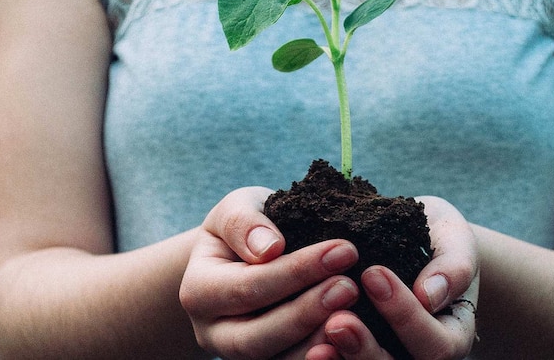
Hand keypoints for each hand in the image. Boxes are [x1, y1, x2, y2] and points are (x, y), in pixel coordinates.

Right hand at [179, 186, 360, 358]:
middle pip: (257, 337)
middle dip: (307, 312)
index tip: (343, 249)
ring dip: (317, 342)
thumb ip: (244, 222)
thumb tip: (269, 247)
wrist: (245, 255)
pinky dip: (321, 356)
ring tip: (354, 314)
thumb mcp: (237, 209)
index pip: (248, 287)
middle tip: (350, 287)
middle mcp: (213, 333)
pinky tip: (353, 340)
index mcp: (198, 291)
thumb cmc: (245, 227)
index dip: (296, 271)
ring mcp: (239, 355)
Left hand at [306, 196, 479, 359]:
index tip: (373, 273)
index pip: (436, 344)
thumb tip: (430, 295)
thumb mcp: (454, 240)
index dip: (405, 315)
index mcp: (452, 336)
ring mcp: (389, 357)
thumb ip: (454, 266)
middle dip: (366, 349)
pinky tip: (307, 347)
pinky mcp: (357, 353)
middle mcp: (419, 357)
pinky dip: (327, 359)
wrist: (413, 242)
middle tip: (338, 321)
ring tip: (318, 341)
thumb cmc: (437, 239)